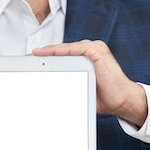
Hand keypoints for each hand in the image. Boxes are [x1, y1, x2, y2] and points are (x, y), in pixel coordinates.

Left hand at [33, 40, 147, 126]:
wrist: (122, 101)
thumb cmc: (103, 97)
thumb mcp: (79, 88)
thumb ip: (66, 84)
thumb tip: (46, 88)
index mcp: (86, 57)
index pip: (62, 55)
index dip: (46, 59)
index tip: (31, 63)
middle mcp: (90, 50)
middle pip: (62, 51)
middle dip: (45, 56)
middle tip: (27, 60)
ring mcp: (94, 48)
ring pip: (66, 49)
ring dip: (49, 52)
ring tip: (33, 56)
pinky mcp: (97, 51)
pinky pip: (74, 49)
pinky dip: (59, 51)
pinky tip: (46, 53)